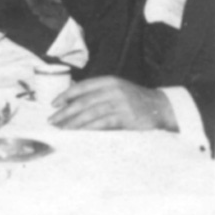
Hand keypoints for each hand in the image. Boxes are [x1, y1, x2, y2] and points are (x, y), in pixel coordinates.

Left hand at [49, 76, 176, 130]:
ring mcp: (120, 104)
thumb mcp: (117, 89)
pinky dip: (88, 128)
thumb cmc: (134, 99)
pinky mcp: (126, 118)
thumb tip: (71, 99)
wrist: (161, 108)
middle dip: (65, 112)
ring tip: (62, 129)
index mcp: (109, 81)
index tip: (53, 104)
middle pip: (83, 102)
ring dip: (73, 122)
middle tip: (52, 120)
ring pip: (90, 113)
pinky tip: (79, 133)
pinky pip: (102, 124)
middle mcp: (113, 90)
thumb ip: (97, 92)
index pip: (82, 87)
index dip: (65, 95)